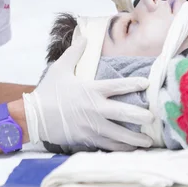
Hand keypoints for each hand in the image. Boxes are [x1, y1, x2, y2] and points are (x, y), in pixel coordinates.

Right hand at [23, 38, 154, 151]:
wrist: (34, 116)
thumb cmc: (48, 91)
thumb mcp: (61, 68)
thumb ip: (74, 52)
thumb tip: (84, 36)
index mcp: (91, 90)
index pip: (118, 86)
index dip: (134, 84)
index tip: (147, 83)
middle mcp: (95, 108)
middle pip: (124, 113)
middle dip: (140, 116)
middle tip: (153, 118)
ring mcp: (92, 126)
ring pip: (118, 134)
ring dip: (134, 139)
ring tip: (148, 142)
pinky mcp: (87, 139)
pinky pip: (107, 145)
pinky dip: (120, 148)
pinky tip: (130, 150)